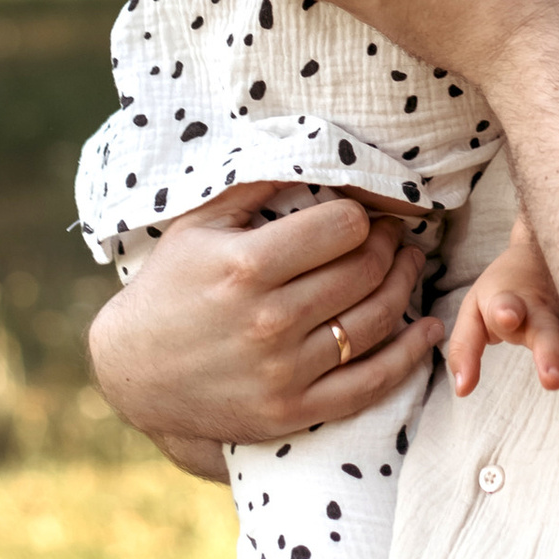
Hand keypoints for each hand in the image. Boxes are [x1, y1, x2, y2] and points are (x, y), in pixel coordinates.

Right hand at [88, 179, 437, 454]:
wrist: (133, 373)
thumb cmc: (169, 288)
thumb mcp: (198, 225)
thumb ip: (255, 183)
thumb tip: (316, 147)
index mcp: (247, 267)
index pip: (343, 227)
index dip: (363, 214)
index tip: (365, 213)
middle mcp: (269, 320)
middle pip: (365, 270)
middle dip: (390, 244)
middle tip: (395, 234)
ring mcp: (284, 371)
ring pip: (376, 321)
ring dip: (405, 287)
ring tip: (409, 266)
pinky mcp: (293, 410)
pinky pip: (370, 384)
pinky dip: (408, 356)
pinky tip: (425, 331)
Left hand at [446, 218, 558, 404]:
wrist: (544, 252)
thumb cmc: (503, 292)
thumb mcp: (474, 311)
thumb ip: (465, 349)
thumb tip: (461, 390)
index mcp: (509, 300)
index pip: (506, 303)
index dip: (506, 309)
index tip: (506, 316)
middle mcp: (542, 309)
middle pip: (546, 330)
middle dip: (549, 353)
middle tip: (549, 378)